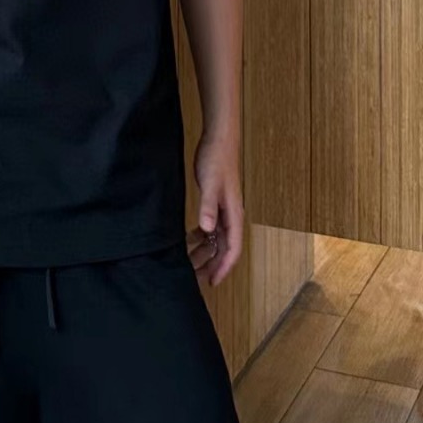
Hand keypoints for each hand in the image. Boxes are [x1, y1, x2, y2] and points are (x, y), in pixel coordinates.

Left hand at [189, 132, 244, 287]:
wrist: (218, 141)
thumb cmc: (216, 160)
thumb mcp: (210, 184)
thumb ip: (208, 207)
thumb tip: (207, 230)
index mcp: (233, 215)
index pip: (232, 249)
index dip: (223, 267)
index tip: (212, 282)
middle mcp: (231, 216)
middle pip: (223, 249)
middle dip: (211, 265)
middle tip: (195, 279)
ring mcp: (223, 210)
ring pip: (216, 240)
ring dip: (204, 252)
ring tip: (189, 264)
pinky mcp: (215, 203)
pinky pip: (210, 228)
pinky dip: (201, 237)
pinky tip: (188, 241)